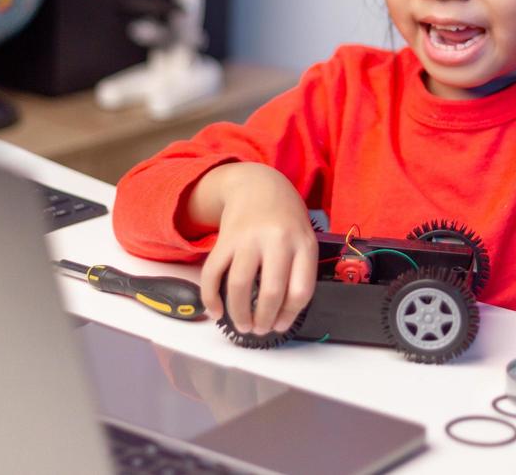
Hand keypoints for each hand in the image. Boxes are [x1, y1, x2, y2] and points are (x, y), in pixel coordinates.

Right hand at [196, 162, 317, 334]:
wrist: (258, 184)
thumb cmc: (285, 218)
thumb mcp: (304, 237)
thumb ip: (300, 269)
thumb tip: (282, 314)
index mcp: (302, 243)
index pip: (300, 290)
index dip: (289, 316)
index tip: (280, 326)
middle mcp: (276, 240)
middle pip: (271, 292)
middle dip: (264, 320)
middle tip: (260, 330)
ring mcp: (248, 239)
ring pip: (239, 286)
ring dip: (239, 314)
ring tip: (242, 326)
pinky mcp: (225, 239)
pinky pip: (213, 273)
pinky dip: (210, 297)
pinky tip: (216, 311)